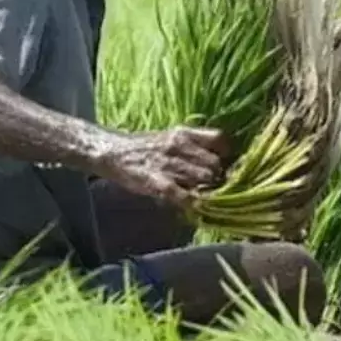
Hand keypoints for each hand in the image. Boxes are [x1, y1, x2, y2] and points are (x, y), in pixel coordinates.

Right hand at [94, 126, 231, 208]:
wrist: (113, 152)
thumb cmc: (144, 148)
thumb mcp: (171, 138)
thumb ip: (194, 146)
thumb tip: (219, 160)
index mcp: (184, 133)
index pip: (220, 139)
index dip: (226, 154)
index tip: (226, 164)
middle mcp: (180, 145)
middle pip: (216, 164)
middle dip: (219, 177)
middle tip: (214, 187)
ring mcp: (170, 164)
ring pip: (206, 179)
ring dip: (209, 191)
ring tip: (205, 197)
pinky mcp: (159, 182)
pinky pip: (186, 196)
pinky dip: (195, 203)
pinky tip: (197, 207)